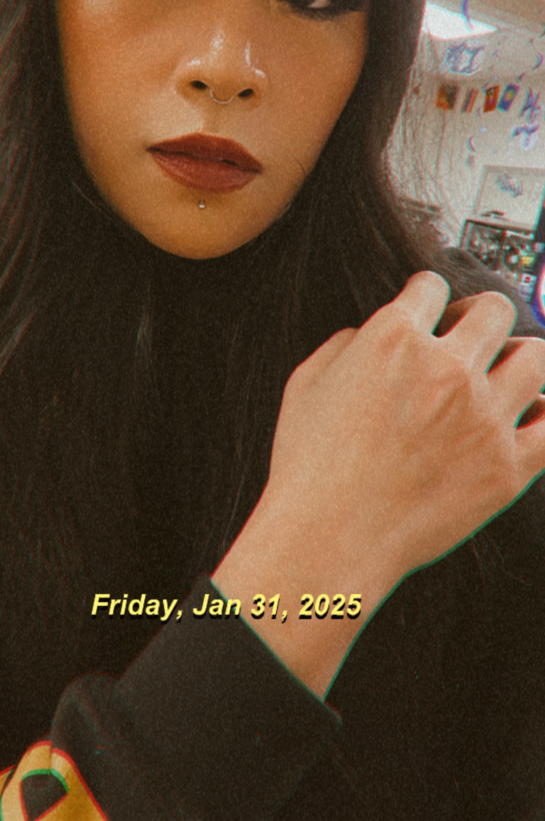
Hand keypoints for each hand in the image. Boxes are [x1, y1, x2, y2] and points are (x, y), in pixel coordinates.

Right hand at [213, 272, 544, 694]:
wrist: (330, 540)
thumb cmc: (309, 467)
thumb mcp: (306, 382)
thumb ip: (345, 343)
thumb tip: (368, 335)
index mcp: (394, 340)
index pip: (431, 286)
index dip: (425, 294)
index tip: (427, 306)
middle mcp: (447, 369)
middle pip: (493, 309)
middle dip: (477, 314)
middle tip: (468, 333)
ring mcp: (484, 417)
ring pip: (534, 356)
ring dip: (515, 356)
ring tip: (501, 371)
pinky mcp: (507, 467)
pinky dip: (542, 411)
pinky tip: (526, 413)